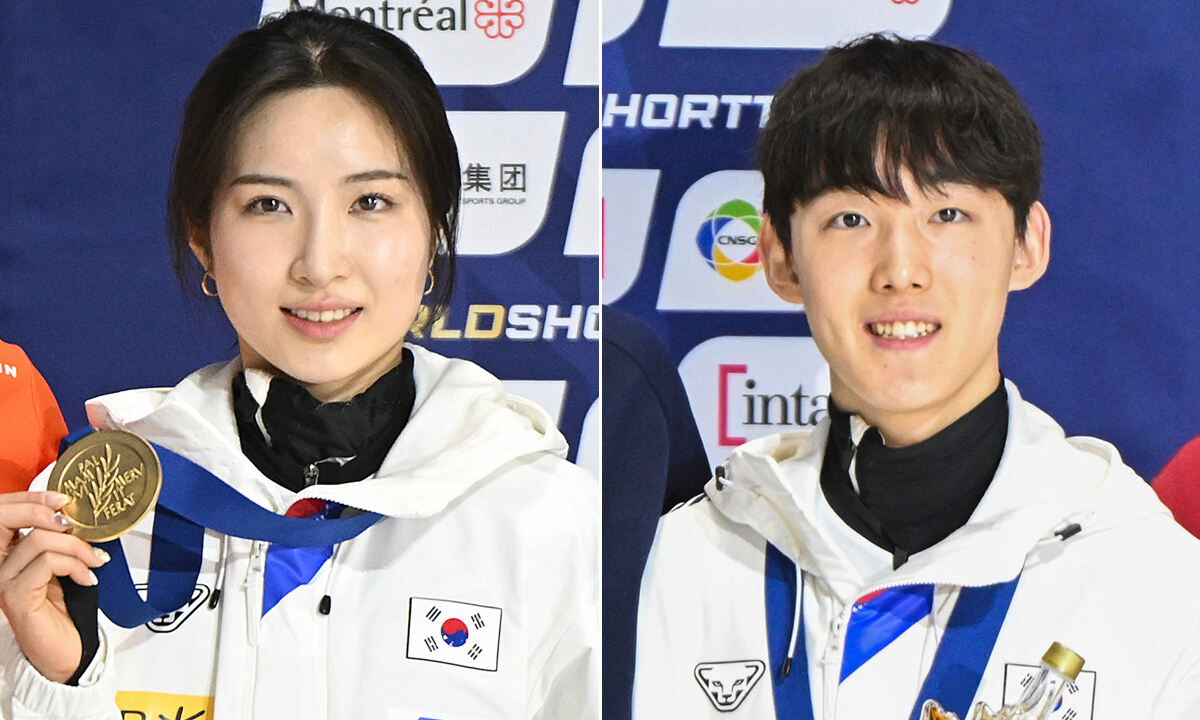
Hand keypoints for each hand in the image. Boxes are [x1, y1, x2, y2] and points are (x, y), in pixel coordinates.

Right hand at [0, 491, 109, 682]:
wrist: (65, 649)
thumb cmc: (64, 608)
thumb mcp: (64, 565)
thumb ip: (61, 541)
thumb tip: (76, 514)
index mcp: (8, 551)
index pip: (6, 511)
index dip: (33, 497)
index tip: (65, 499)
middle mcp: (0, 563)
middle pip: (10, 517)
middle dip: (48, 512)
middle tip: (78, 526)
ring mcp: (5, 579)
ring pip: (39, 539)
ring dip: (77, 546)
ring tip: (95, 561)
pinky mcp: (17, 595)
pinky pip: (48, 563)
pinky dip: (76, 565)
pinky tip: (88, 578)